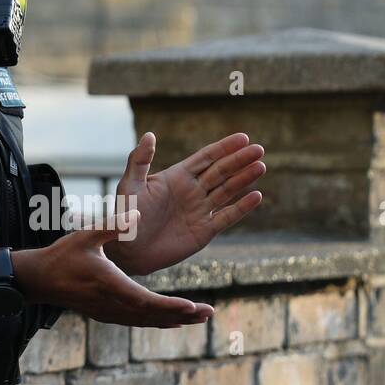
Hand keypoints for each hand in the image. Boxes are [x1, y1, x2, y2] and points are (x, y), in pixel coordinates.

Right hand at [12, 209, 212, 327]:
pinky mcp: (106, 314)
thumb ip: (113, 226)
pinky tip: (173, 320)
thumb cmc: (61, 255)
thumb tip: (137, 213)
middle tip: (209, 313)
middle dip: (183, 315)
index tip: (192, 306)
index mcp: (109, 284)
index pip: (145, 300)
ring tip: (199, 317)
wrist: (39, 280)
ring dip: (174, 320)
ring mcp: (109, 312)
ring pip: (147, 322)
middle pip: (153, 316)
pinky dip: (158, 321)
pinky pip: (137, 322)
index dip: (170, 305)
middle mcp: (112, 303)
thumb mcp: (86, 235)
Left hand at [105, 131, 265, 276]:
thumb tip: (149, 135)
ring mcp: (199, 210)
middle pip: (221, 171)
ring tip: (261, 166)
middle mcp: (191, 191)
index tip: (244, 137)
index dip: (224, 147)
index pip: (206, 158)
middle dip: (239, 160)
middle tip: (259, 149)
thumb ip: (139, 161)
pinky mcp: (204, 231)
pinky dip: (242, 207)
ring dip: (244, 179)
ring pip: (227, 191)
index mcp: (176, 177)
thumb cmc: (124, 215)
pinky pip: (227, 217)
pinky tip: (257, 196)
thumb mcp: (130, 185)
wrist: (127, 250)